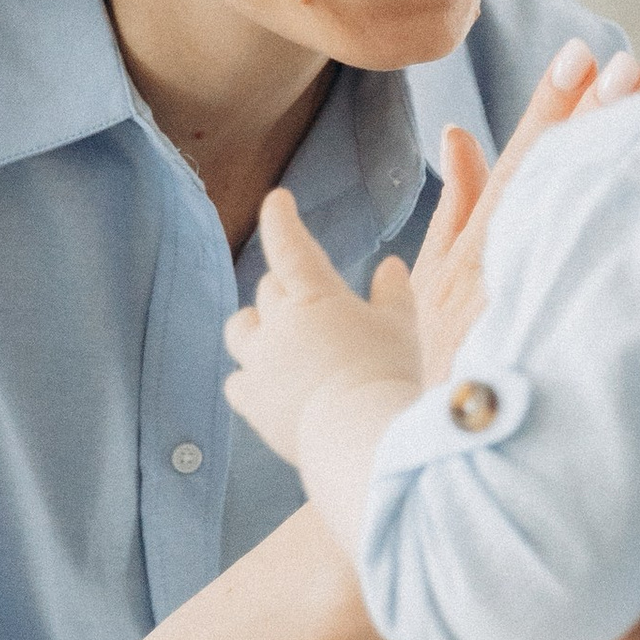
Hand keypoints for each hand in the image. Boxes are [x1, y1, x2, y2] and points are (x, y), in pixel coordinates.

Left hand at [223, 189, 420, 468]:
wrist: (362, 439)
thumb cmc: (389, 376)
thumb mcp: (402, 329)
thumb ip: (393, 294)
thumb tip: (390, 266)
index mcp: (315, 296)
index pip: (289, 244)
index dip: (280, 218)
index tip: (277, 200)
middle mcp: (278, 324)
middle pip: (269, 289)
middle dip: (286, 289)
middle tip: (309, 300)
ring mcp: (260, 364)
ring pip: (240, 328)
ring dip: (254, 324)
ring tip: (272, 333)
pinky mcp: (253, 403)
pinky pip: (237, 380)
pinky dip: (249, 375)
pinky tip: (265, 382)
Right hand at [413, 39, 639, 382]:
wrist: (442, 474)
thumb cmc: (444, 373)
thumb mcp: (435, 291)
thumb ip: (455, 210)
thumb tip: (462, 134)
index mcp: (469, 260)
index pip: (518, 169)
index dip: (550, 111)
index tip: (581, 56)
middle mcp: (496, 278)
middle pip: (546, 186)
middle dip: (586, 122)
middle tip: (627, 65)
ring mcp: (524, 316)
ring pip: (570, 228)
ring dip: (609, 167)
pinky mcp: (554, 356)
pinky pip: (590, 290)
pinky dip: (624, 243)